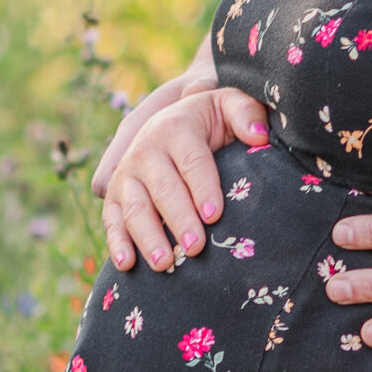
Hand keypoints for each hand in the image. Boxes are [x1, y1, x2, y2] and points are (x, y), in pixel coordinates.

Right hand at [101, 85, 272, 271]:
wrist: (174, 121)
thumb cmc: (212, 120)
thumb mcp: (229, 106)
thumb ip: (246, 112)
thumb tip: (259, 134)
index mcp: (175, 126)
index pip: (192, 161)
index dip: (203, 188)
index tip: (214, 215)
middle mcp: (146, 149)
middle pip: (164, 189)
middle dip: (180, 219)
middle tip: (196, 248)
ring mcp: (127, 174)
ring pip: (136, 208)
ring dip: (148, 237)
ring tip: (164, 263)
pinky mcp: (115, 196)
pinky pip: (112, 220)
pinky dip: (118, 243)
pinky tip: (128, 265)